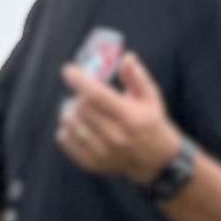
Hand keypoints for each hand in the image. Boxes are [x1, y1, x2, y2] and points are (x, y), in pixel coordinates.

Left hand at [54, 44, 183, 182]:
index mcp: (129, 116)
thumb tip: (127, 57)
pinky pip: (66, 140)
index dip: (80, 81)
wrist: (155, 160)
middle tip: (85, 93)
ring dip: (70, 111)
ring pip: (71, 123)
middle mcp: (114, 136)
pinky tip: (77, 124)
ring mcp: (101, 151)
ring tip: (80, 108)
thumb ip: (137, 77)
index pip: (98, 95)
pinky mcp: (91, 162)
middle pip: (82, 108)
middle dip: (79, 95)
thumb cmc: (151, 122)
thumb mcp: (150, 97)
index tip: (68, 70)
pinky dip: (65, 128)